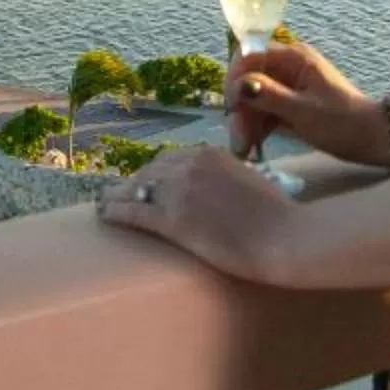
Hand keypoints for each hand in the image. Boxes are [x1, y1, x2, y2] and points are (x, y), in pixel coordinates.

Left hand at [94, 146, 297, 282]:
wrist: (284, 236)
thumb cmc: (277, 215)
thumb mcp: (250, 180)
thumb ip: (227, 177)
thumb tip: (217, 186)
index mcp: (210, 154)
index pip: (171, 159)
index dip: (154, 172)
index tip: (145, 181)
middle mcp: (190, 165)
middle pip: (150, 171)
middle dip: (134, 182)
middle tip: (120, 193)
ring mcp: (179, 191)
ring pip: (136, 188)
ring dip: (117, 195)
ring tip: (105, 203)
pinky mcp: (173, 220)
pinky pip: (134, 211)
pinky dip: (115, 212)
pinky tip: (104, 215)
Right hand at [227, 40, 385, 162]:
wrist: (372, 139)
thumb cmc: (342, 123)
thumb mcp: (303, 111)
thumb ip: (269, 95)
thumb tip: (239, 84)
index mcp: (293, 58)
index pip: (249, 56)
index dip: (235, 79)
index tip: (232, 107)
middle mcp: (288, 66)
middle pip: (249, 80)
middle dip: (241, 110)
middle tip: (239, 142)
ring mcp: (289, 85)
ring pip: (254, 99)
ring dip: (246, 123)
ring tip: (245, 151)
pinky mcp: (290, 104)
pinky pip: (264, 111)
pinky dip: (257, 127)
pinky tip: (253, 147)